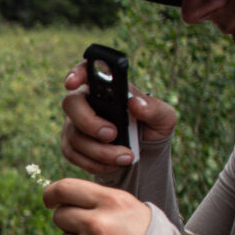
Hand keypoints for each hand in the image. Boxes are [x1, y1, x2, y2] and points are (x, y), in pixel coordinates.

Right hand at [61, 61, 177, 173]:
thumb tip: (135, 104)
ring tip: (126, 157)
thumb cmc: (150, 125)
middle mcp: (84, 101)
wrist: (142, 151)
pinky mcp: (71, 145)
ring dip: (100, 150)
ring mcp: (74, 124)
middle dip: (89, 122)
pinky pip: (73, 154)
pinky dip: (94, 162)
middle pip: (71, 105)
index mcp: (105, 86)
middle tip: (112, 134)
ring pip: (75, 135)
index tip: (72, 83)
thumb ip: (154, 108)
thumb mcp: (163, 116)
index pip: (85, 70)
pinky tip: (113, 163)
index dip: (76, 73)